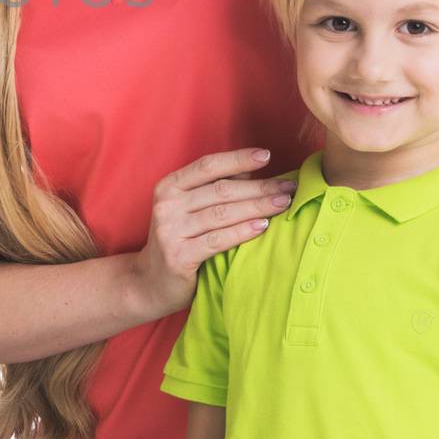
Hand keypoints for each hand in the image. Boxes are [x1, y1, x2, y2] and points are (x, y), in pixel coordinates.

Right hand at [127, 148, 294, 318]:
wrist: (150, 282)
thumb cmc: (178, 240)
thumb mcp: (187, 210)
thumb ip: (212, 190)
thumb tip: (249, 172)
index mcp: (169, 187)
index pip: (207, 166)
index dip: (237, 159)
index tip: (266, 155)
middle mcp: (167, 205)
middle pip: (221, 190)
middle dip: (259, 187)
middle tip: (288, 186)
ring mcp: (171, 231)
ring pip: (223, 214)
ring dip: (257, 207)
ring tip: (283, 203)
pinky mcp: (179, 256)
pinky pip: (219, 240)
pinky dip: (243, 231)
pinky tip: (263, 226)